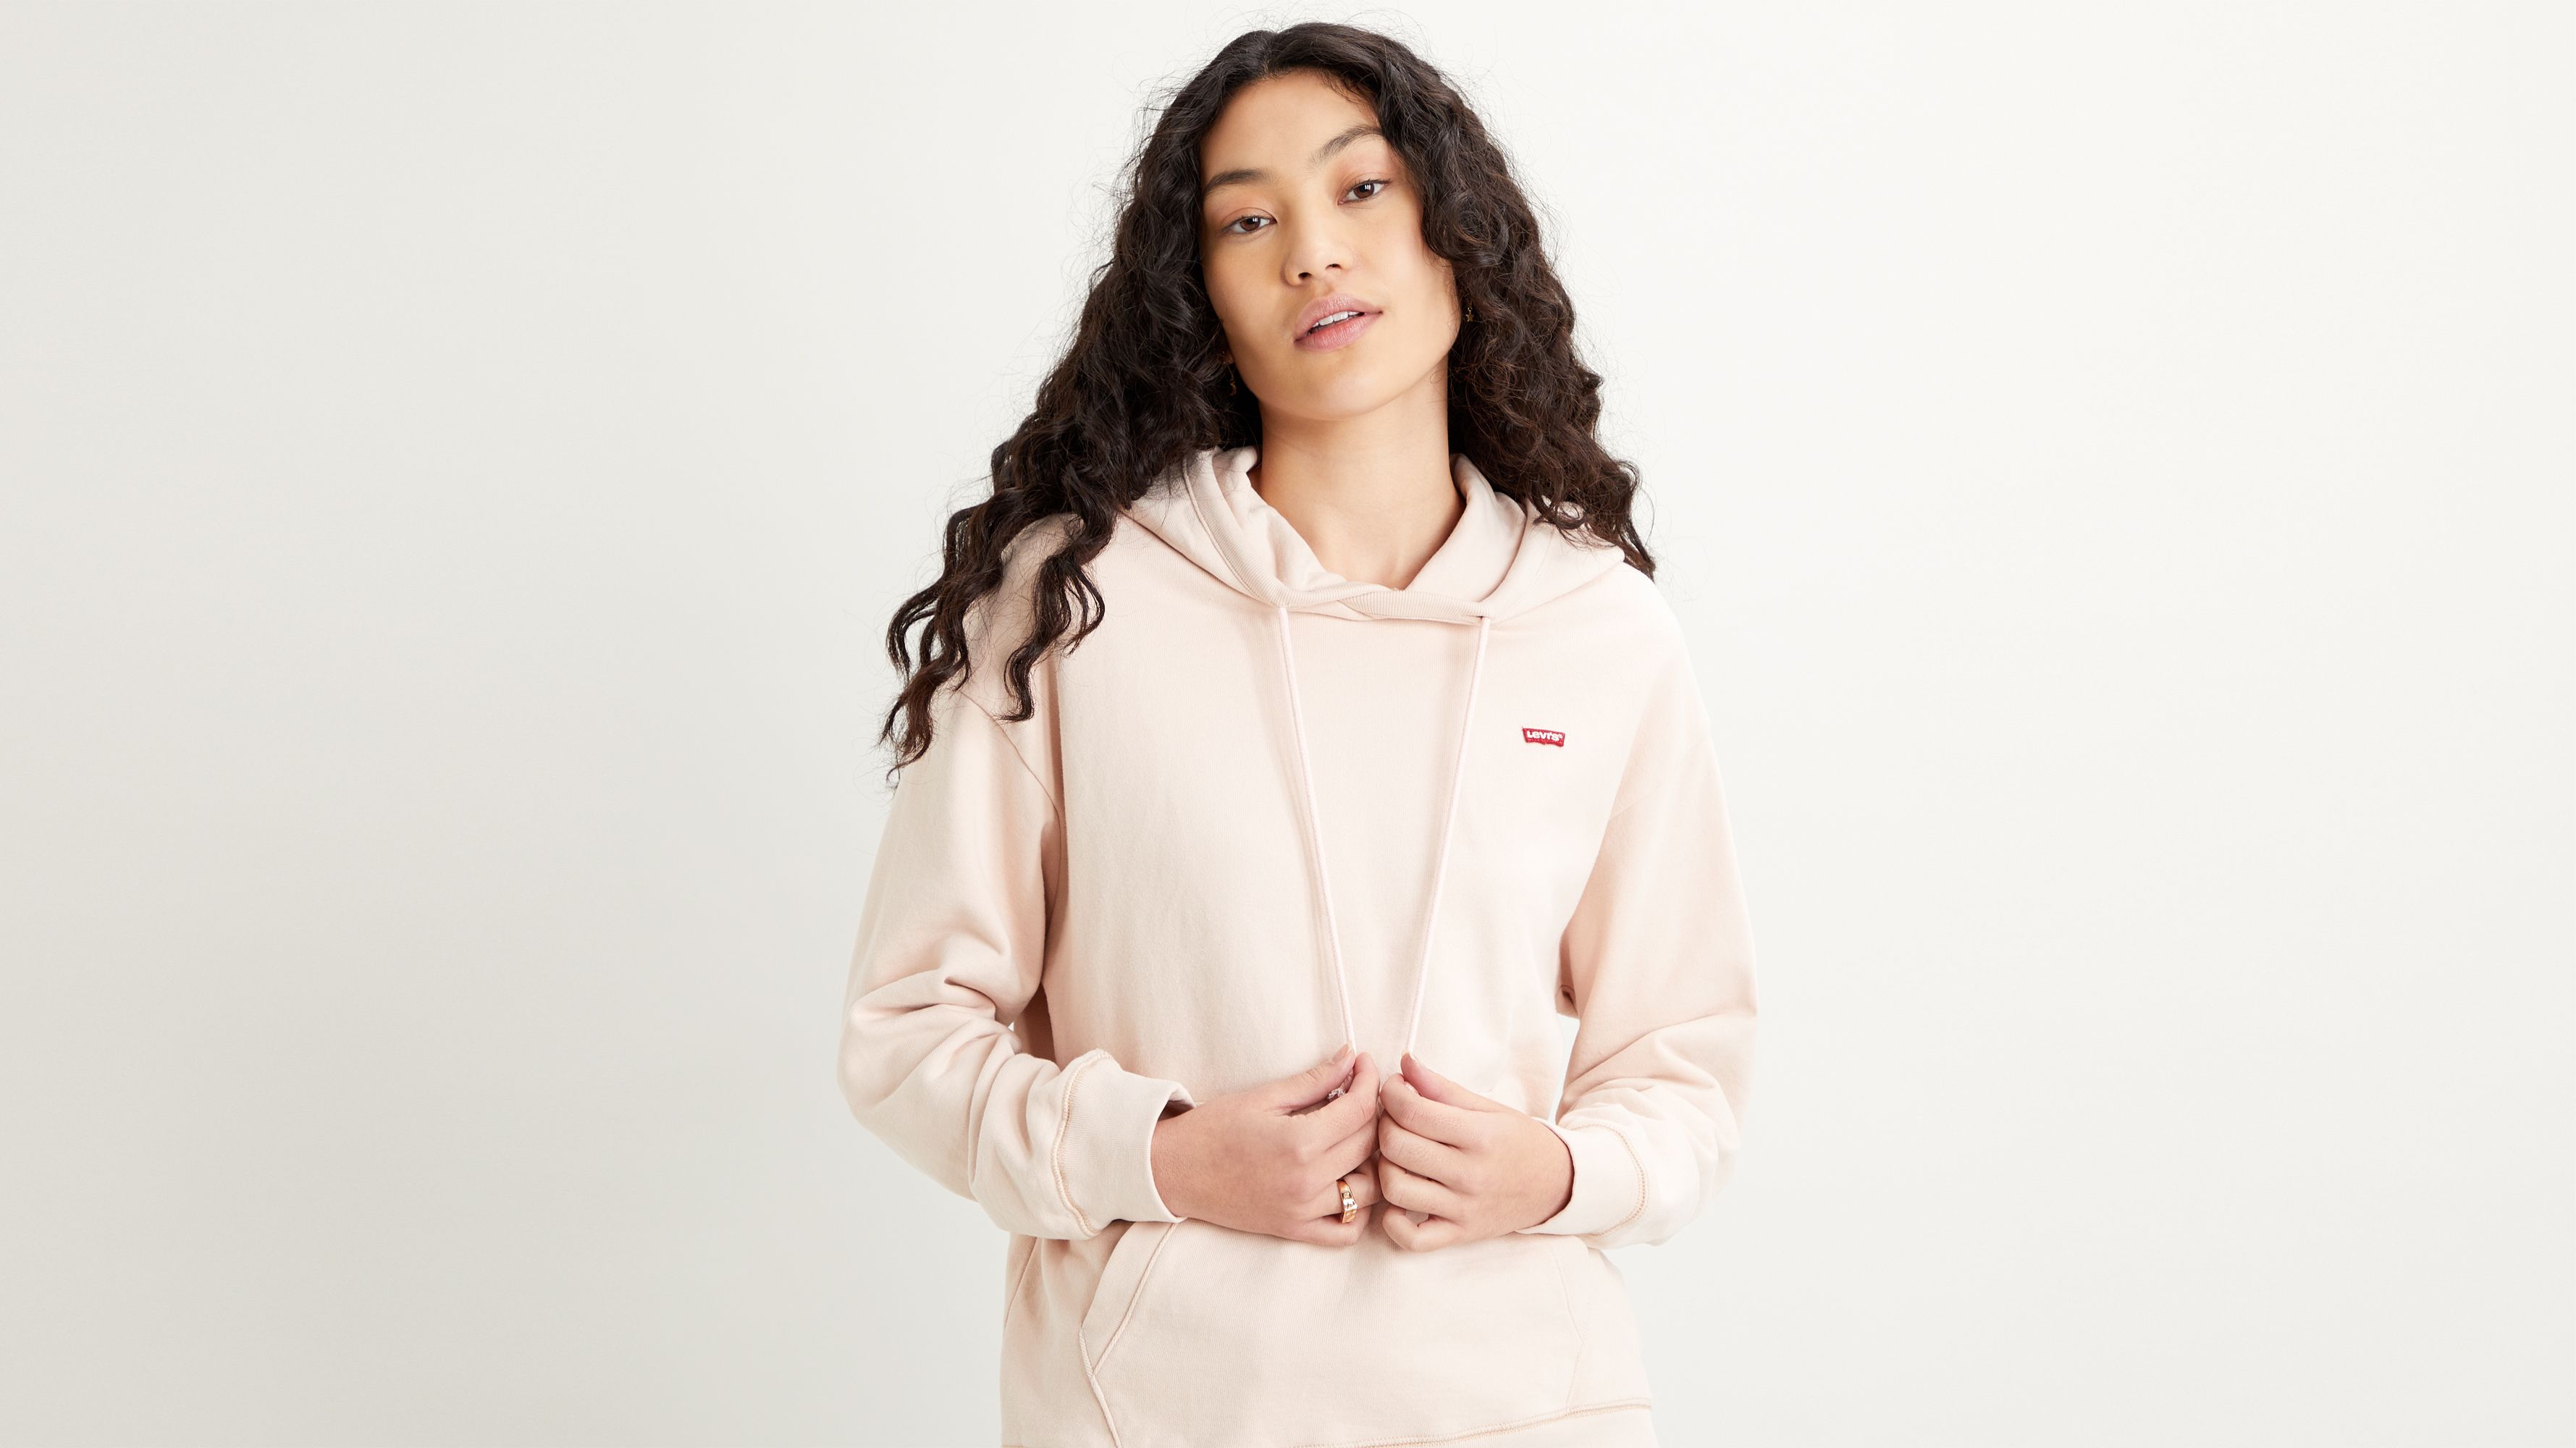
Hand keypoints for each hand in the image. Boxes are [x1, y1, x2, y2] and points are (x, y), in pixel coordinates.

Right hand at [1150, 1044, 1386, 1244]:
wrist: (1173, 1171)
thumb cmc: (1213, 1129)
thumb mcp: (1264, 1097)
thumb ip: (1314, 1080)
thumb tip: (1350, 1058)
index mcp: (1298, 1142)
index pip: (1359, 1111)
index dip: (1369, 1081)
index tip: (1363, 1065)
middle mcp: (1306, 1181)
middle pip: (1369, 1145)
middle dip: (1372, 1114)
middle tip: (1358, 1095)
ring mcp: (1303, 1211)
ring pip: (1369, 1190)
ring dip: (1371, 1161)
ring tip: (1354, 1138)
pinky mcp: (1294, 1230)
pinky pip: (1347, 1231)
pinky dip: (1358, 1210)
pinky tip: (1347, 1183)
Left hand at [1373, 1052, 1573, 1251]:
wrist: (1558, 1184)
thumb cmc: (1519, 1141)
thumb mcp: (1487, 1108)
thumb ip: (1442, 1087)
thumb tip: (1405, 1062)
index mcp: (1479, 1135)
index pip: (1413, 1110)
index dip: (1392, 1093)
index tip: (1395, 1089)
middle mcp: (1470, 1174)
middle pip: (1397, 1146)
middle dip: (1384, 1125)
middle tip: (1394, 1119)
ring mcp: (1463, 1208)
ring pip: (1396, 1189)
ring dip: (1385, 1167)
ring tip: (1397, 1156)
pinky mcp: (1460, 1234)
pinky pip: (1411, 1239)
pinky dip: (1393, 1223)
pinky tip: (1399, 1200)